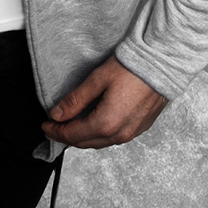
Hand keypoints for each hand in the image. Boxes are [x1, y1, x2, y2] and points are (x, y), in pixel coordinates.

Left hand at [41, 56, 167, 148]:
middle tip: (53, 128)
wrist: (162, 64)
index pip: (73, 134)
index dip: (56, 131)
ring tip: (70, 126)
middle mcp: (120, 134)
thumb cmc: (132, 68)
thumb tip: (57, 114)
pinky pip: (114, 138)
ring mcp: (132, 133)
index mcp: (106, 123)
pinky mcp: (140, 127)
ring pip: (100, 142)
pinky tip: (93, 124)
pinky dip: (99, 134)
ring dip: (83, 137)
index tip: (45, 126)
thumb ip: (75, 100)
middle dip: (66, 137)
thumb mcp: (97, 79)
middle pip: (85, 142)